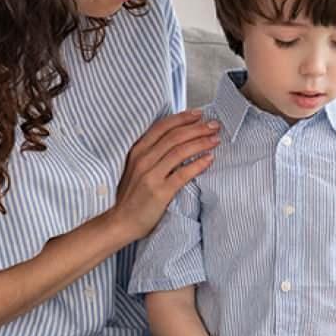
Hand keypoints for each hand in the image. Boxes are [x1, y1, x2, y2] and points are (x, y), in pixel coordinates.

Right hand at [109, 110, 218, 239]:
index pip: (162, 127)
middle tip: (214, 125)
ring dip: (201, 142)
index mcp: (137, 151)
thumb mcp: (136, 168)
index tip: (198, 114)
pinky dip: (198, 164)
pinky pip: (183, 174)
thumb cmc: (131, 196)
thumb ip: (152, 154)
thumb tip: (177, 141)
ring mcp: (151, 175)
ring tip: (215, 140)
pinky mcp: (159, 192)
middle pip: (174, 136)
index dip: (182, 118)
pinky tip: (210, 159)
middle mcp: (143, 159)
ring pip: (180, 151)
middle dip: (197, 128)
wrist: (120, 221)